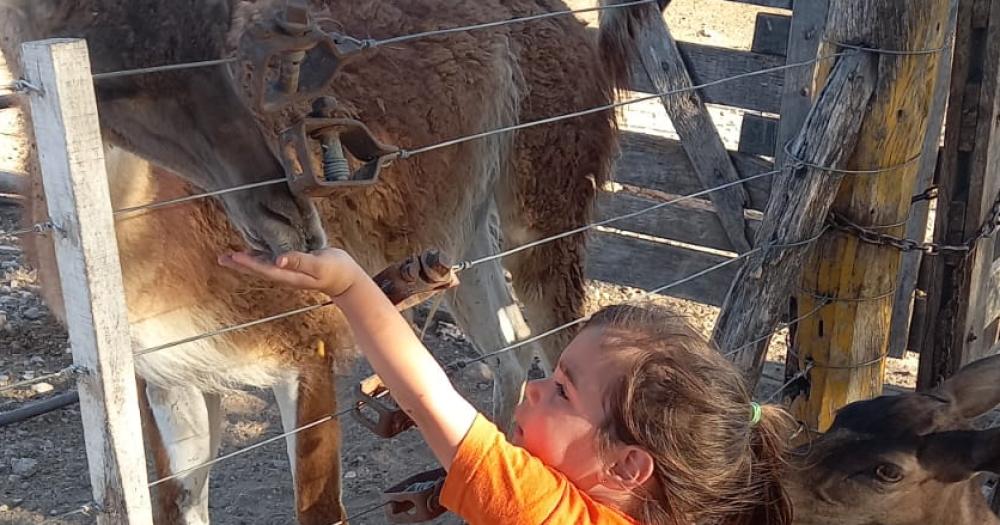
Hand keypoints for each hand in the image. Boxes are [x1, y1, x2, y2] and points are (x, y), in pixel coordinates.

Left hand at [218, 248, 362, 296]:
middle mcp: (286, 275)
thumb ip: (300, 261)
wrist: (347, 279)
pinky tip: (253, 254)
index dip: (248, 263)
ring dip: (246, 262)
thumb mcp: (320, 264)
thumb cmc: (336, 270)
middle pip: (258, 270)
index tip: (234, 256)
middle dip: (240, 264)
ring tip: (230, 256)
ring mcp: (289, 272)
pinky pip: (271, 263)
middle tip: (222, 258)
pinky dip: (259, 259)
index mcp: (290, 275)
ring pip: (262, 267)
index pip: (265, 269)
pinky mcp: (293, 266)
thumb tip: (279, 259)